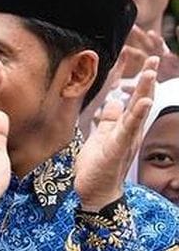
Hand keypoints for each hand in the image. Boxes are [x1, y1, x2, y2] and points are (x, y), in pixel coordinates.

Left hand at [75, 56, 158, 209]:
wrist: (96, 192)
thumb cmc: (98, 165)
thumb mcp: (102, 136)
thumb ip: (109, 120)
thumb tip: (114, 102)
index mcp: (124, 127)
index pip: (133, 99)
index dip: (139, 81)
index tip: (144, 62)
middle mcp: (129, 132)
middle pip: (140, 101)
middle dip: (147, 80)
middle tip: (153, 59)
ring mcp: (126, 139)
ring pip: (137, 111)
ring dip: (144, 91)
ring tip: (150, 73)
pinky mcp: (118, 148)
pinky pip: (128, 129)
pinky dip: (136, 115)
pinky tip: (144, 102)